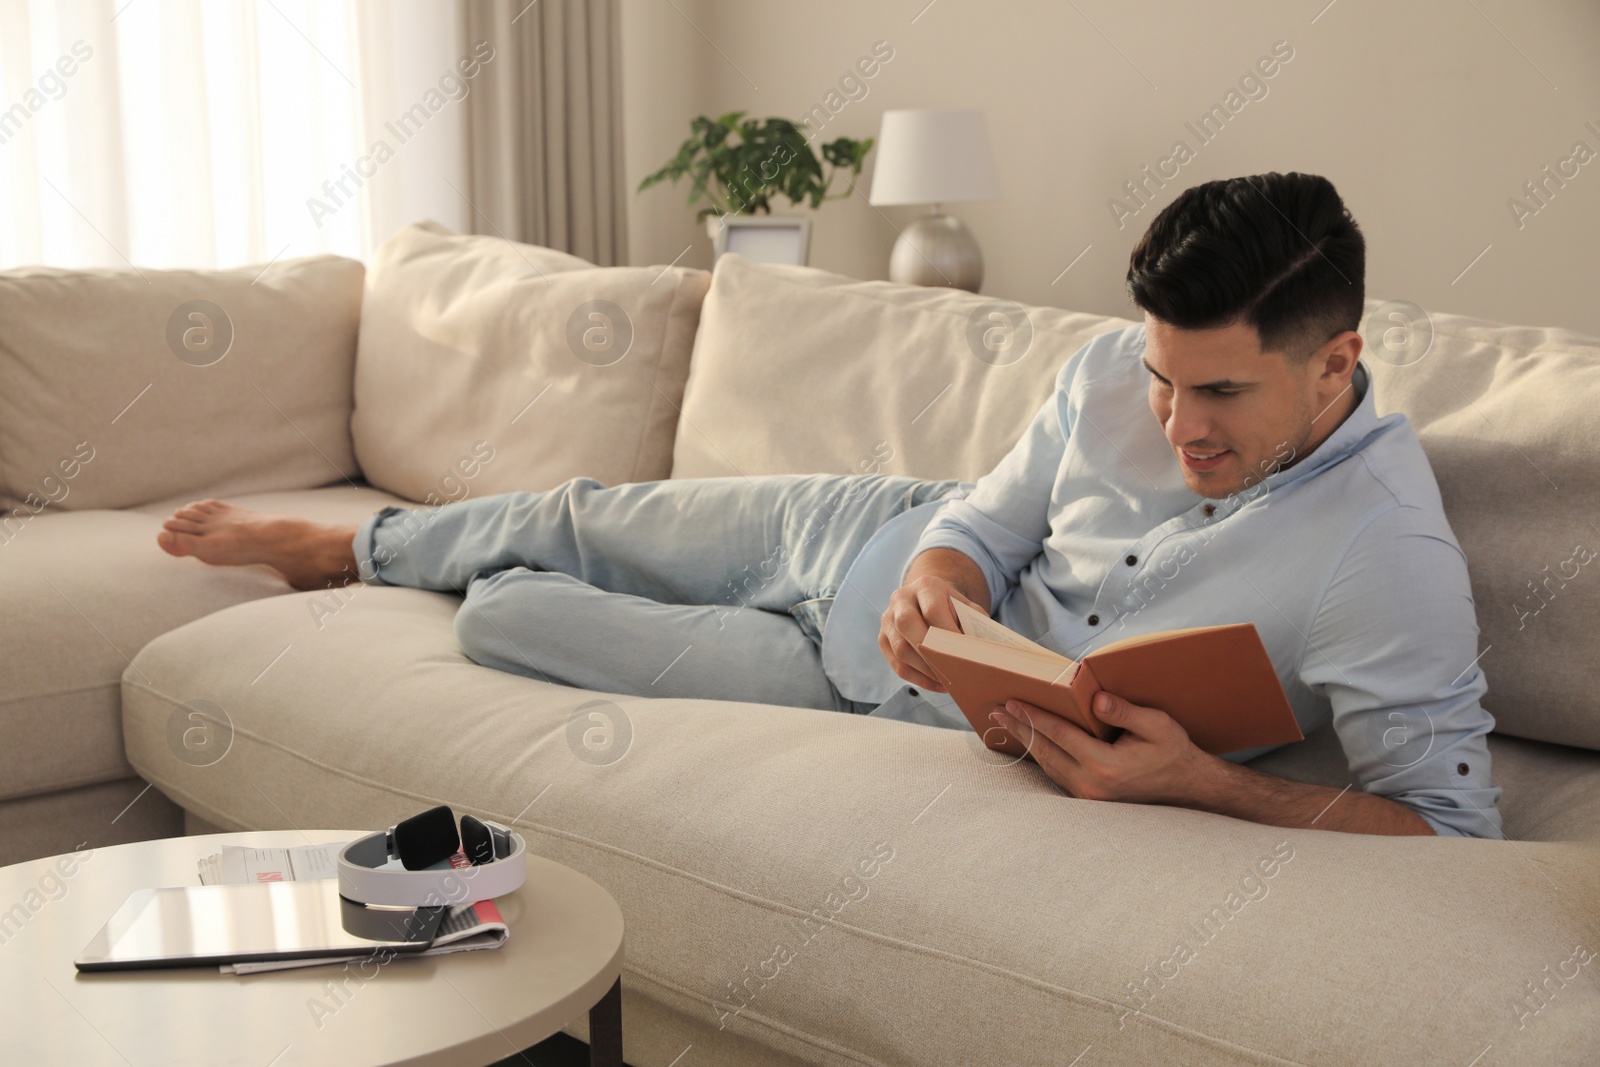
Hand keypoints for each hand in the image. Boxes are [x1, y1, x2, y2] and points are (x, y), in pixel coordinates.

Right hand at [878, 575, 987, 692]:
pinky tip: (937, 685)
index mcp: (925, 586)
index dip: (949, 634)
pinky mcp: (883, 639)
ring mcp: (888, 619)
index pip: (933, 610)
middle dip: (932, 652)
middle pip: (908, 625)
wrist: (928, 600)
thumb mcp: (967, 608)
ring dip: (926, 670)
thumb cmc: (952, 608)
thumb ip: (974, 624)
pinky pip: (897, 664)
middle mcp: (902, 599)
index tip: (966, 653)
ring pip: (901, 649)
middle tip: (954, 671)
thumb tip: (980, 652)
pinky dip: (918, 679)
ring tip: (948, 683)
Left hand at [988, 690, 1218, 803]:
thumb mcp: (1157, 725)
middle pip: (1045, 751)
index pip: (1059, 734)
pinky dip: (1041, 755)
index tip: (1013, 702)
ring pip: (1047, 765)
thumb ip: (1124, 712)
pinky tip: (1032, 742)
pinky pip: (1057, 774)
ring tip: (1007, 723)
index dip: (1034, 717)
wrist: (1187, 788)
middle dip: (1019, 728)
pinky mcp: (1088, 799)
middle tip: (997, 711)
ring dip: (1026, 742)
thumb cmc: (1172, 752)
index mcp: (1105, 765)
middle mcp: (1091, 785)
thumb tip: (1095, 700)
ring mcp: (1088, 796)